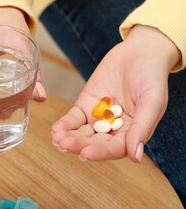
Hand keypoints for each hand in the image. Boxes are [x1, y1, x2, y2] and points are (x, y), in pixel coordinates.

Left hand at [51, 25, 180, 161]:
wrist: (139, 52)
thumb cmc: (152, 76)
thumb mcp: (152, 101)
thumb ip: (142, 127)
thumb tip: (136, 156)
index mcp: (132, 133)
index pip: (115, 148)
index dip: (100, 152)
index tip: (85, 154)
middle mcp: (114, 129)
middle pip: (95, 142)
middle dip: (79, 144)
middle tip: (64, 145)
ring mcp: (98, 118)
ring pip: (82, 132)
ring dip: (69, 137)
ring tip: (57, 139)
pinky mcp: (86, 105)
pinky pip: (74, 118)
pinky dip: (65, 124)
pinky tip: (56, 129)